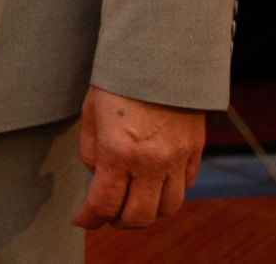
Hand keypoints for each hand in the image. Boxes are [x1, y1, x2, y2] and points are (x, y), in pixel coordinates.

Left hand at [70, 86, 202, 230]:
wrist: (160, 52)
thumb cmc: (119, 79)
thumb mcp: (91, 112)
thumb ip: (91, 151)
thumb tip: (98, 176)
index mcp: (119, 151)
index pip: (104, 205)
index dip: (89, 219)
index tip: (80, 219)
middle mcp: (151, 162)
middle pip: (138, 217)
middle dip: (118, 221)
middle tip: (107, 214)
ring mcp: (177, 158)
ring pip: (167, 208)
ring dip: (148, 211)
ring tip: (133, 200)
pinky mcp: (195, 149)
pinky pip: (185, 185)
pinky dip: (169, 191)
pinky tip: (155, 180)